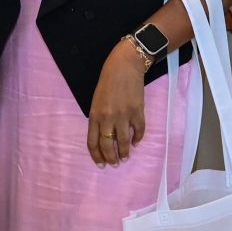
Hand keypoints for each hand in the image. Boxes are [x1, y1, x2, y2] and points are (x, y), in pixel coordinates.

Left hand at [87, 41, 146, 165]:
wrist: (125, 66)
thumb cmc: (107, 82)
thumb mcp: (96, 101)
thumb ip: (99, 118)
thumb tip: (106, 135)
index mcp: (94, 115)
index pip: (93, 142)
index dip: (97, 156)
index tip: (101, 164)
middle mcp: (107, 118)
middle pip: (107, 145)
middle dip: (111, 158)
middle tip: (115, 164)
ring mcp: (123, 115)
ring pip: (123, 141)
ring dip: (124, 152)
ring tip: (125, 157)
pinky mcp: (137, 111)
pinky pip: (139, 130)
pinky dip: (138, 138)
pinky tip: (136, 142)